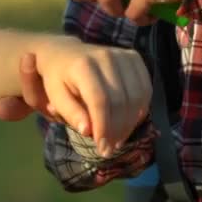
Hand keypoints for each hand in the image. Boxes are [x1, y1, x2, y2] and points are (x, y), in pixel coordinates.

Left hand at [3, 37, 150, 157]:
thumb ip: (71, 113)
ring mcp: (122, 55)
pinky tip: (128, 122)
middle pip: (121, 100)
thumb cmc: (57, 79)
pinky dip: (140, 109)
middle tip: (110, 148)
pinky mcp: (134, 58)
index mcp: (82, 66)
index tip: (102, 148)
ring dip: (130, 123)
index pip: (100, 100)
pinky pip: (146, 89)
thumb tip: (88, 131)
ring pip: (137, 96)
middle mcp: (105, 56)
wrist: (65, 53)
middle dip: (118, 129)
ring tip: (118, 139)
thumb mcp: (55, 97)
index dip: (104, 127)